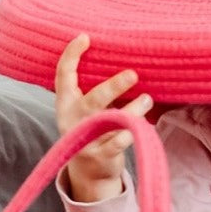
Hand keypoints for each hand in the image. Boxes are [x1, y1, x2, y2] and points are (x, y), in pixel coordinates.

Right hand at [55, 33, 152, 200]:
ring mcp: (85, 139)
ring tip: (148, 99)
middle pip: (93, 99)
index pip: (63, 75)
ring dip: (133, 109)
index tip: (85, 38)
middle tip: (133, 74)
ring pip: (110, 121)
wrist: (88, 173)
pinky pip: (119, 142)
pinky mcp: (100, 156)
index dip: (71, 55)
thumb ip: (92, 93)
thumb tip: (119, 66)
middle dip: (114, 86)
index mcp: (65, 104)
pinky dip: (133, 132)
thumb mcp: (83, 112)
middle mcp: (72, 120)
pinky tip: (145, 125)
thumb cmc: (91, 133)